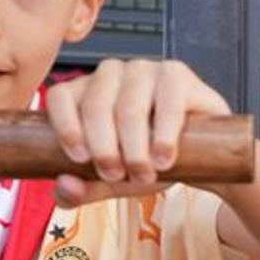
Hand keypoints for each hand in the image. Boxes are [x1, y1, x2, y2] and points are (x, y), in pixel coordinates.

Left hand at [45, 59, 228, 205]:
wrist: (199, 154)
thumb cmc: (147, 158)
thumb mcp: (111, 181)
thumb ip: (83, 190)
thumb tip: (66, 187)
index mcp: (85, 91)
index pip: (60, 97)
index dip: (66, 128)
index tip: (81, 159)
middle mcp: (111, 74)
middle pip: (95, 107)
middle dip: (105, 149)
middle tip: (117, 176)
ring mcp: (145, 70)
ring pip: (129, 108)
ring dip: (134, 148)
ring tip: (144, 174)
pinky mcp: (177, 75)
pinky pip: (167, 103)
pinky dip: (163, 135)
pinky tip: (163, 158)